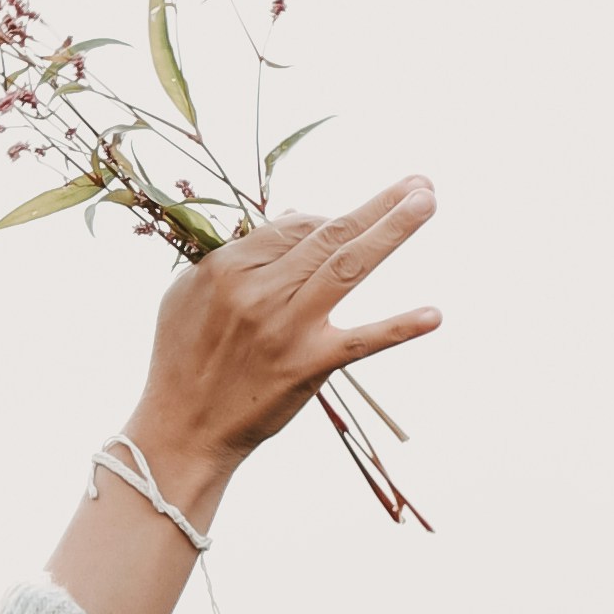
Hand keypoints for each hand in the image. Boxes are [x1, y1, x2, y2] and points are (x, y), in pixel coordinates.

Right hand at [121, 174, 441, 503]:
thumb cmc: (181, 360)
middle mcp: (258, 291)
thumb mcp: (187, 295)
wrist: (181, 430)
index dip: (329, 218)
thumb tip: (291, 220)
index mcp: (226, 267)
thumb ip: (234, 256)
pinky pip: (361, 340)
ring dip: (392, 230)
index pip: (293, 225)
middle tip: (422, 183)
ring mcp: (286, 327)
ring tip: (427, 201)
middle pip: (328, 233)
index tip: (352, 222)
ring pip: (348, 265)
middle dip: (379, 205)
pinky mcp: (307, 365)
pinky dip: (399, 327)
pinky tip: (433, 315)